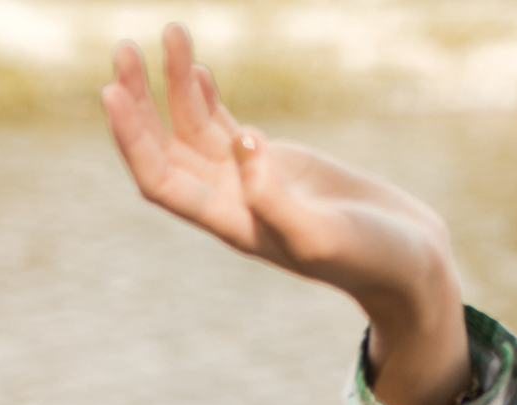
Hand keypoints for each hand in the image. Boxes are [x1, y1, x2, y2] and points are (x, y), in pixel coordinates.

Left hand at [102, 25, 471, 404]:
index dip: (132, 140)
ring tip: (169, 31)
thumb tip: (242, 141)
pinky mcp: (274, 162)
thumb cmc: (367, 256)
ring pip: (193, 129)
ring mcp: (249, 181)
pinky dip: (206, 96)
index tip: (112, 93)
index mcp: (231, 224)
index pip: (161, 180)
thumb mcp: (322, 232)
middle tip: (124, 50)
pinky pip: (224, 126)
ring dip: (175, 84)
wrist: (404, 260)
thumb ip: (276, 196)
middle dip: (141, 102)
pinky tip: (196, 67)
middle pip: (165, 149)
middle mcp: (229, 202)